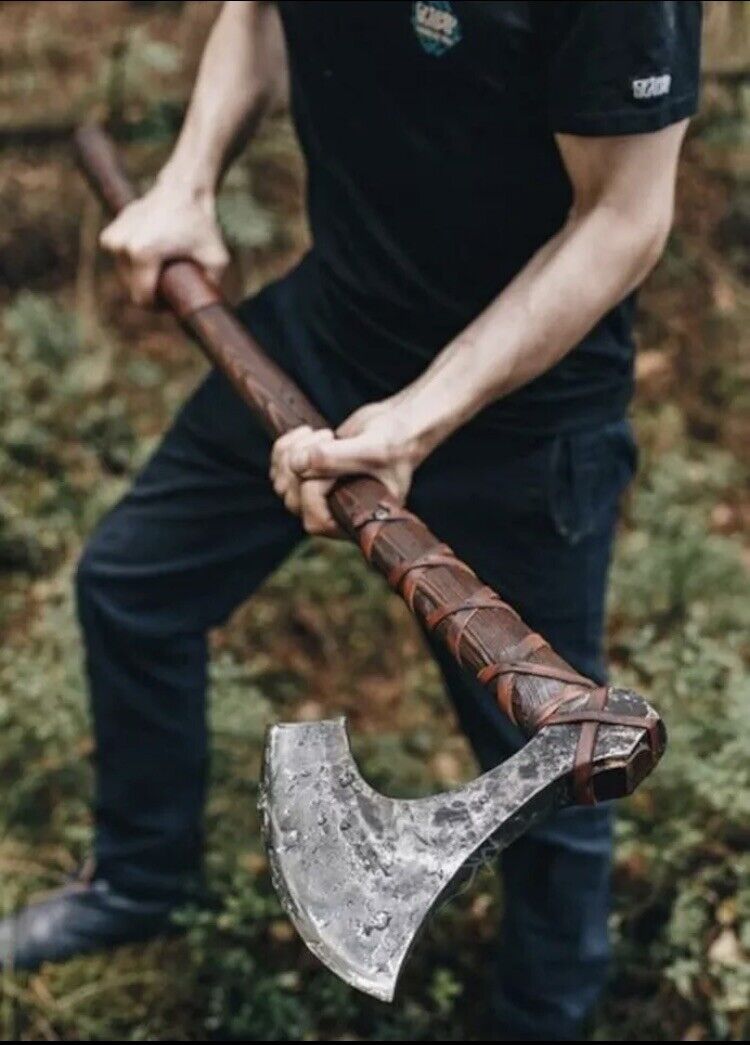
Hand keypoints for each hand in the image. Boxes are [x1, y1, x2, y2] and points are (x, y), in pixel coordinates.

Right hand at [99, 175, 228, 305]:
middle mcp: (121, 245)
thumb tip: (206, 314)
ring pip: (126, 277)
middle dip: (150, 292)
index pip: (142, 299)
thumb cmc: (201, 225)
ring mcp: (112, 238)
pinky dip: (135, 264)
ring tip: (164, 268)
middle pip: (133, 289)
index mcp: (142, 253)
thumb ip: (212, 288)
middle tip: (172, 283)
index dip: (158, 308)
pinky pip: (122, 263)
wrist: (183, 189)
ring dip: (142, 278)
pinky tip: (153, 255)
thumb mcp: (217, 259)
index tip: (173, 303)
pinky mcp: (109, 233)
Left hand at [269, 399, 428, 537]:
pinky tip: (306, 432)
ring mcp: (319, 493)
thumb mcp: (371, 450)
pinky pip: (279, 468)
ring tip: (318, 434)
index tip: (337, 462)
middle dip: (300, 466)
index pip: (315, 521)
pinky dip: (284, 447)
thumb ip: (335, 458)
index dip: (314, 490)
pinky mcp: (309, 473)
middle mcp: (334, 511)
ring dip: (289, 453)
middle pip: (293, 502)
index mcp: (354, 519)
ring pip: (282, 484)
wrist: (397, 427)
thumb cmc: (395, 443)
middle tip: (326, 438)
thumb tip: (297, 463)